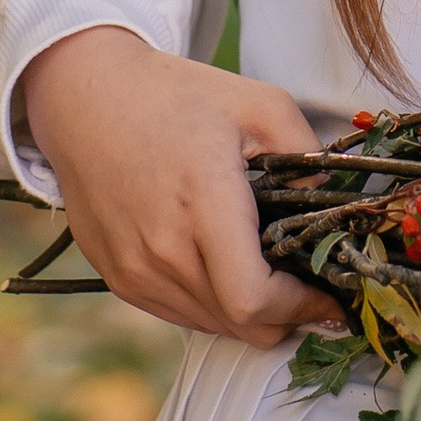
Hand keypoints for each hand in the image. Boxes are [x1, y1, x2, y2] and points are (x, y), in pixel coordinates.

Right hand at [19, 26, 342, 346]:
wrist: (86, 97)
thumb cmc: (176, 95)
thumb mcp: (258, 104)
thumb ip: (307, 156)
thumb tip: (333, 206)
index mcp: (203, 203)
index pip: (253, 300)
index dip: (300, 309)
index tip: (327, 294)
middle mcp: (162, 248)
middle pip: (239, 325)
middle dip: (285, 316)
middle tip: (307, 287)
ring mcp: (134, 268)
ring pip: (210, 325)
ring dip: (247, 312)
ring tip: (267, 273)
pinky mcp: (117, 276)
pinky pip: (178, 313)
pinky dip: (211, 305)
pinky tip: (222, 265)